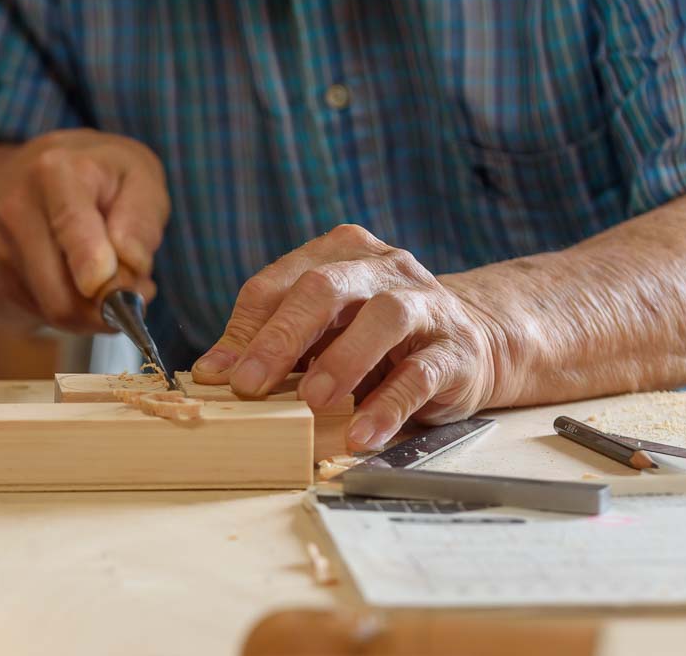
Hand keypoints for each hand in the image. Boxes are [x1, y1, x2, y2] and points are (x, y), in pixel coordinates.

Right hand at [0, 129, 167, 330]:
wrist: (59, 179)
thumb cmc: (111, 180)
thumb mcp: (142, 180)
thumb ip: (141, 219)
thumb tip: (130, 261)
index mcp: (56, 173)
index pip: (71, 226)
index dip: (95, 267)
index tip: (119, 290)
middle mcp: (18, 209)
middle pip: (62, 289)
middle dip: (112, 304)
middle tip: (144, 289)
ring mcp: (3, 246)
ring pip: (57, 310)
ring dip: (100, 311)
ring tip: (124, 283)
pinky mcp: (2, 276)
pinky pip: (47, 316)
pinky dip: (81, 314)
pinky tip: (95, 287)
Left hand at [192, 225, 501, 449]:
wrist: (472, 344)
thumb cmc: (380, 339)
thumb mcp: (324, 332)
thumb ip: (276, 343)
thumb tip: (213, 373)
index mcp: (343, 253)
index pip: (282, 281)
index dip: (247, 329)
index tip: (218, 375)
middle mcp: (386, 268)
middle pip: (328, 286)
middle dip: (283, 336)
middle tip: (251, 386)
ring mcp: (427, 305)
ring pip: (385, 317)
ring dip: (343, 360)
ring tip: (313, 402)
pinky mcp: (456, 350)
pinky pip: (421, 374)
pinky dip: (388, 406)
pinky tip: (360, 433)